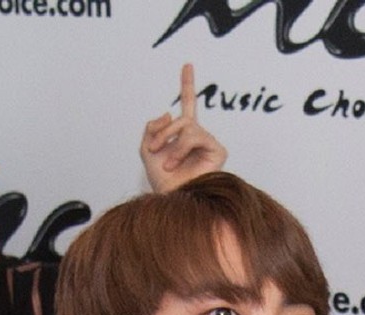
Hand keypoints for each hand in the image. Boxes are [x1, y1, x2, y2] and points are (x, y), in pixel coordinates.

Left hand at [142, 64, 227, 193]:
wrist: (171, 200)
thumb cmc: (161, 182)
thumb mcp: (146, 148)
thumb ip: (152, 126)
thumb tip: (170, 112)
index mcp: (183, 135)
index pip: (187, 105)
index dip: (187, 85)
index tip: (187, 65)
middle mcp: (198, 137)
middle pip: (181, 117)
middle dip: (163, 131)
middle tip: (153, 149)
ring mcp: (209, 143)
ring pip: (188, 125)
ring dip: (171, 141)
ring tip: (166, 163)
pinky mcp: (218, 151)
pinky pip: (196, 135)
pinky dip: (181, 147)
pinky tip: (176, 163)